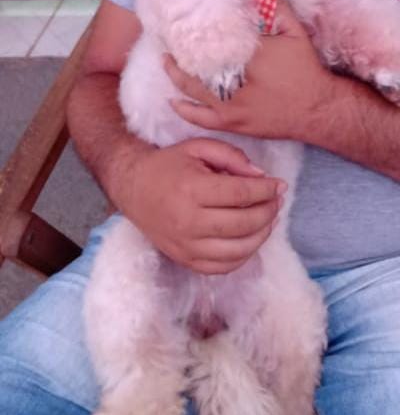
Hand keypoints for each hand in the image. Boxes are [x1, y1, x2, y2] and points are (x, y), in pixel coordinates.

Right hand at [127, 138, 284, 274]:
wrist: (133, 188)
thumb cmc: (169, 165)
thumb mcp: (198, 147)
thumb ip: (232, 157)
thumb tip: (261, 177)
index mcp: (192, 189)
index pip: (241, 193)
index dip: (267, 190)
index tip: (279, 185)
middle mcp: (188, 221)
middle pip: (244, 223)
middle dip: (269, 211)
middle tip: (276, 201)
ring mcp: (186, 245)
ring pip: (239, 250)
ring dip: (262, 235)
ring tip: (268, 219)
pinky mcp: (185, 260)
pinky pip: (224, 267)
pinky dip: (244, 255)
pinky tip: (250, 238)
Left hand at [165, 1, 334, 141]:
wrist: (317, 109)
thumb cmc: (306, 70)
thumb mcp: (296, 34)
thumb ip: (277, 9)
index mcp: (249, 56)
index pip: (213, 40)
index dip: (196, 30)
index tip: (184, 19)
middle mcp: (234, 82)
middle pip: (195, 64)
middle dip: (179, 51)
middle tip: (167, 38)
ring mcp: (230, 105)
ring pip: (192, 89)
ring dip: (175, 74)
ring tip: (166, 60)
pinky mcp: (232, 123)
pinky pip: (201, 118)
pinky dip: (184, 109)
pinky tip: (173, 100)